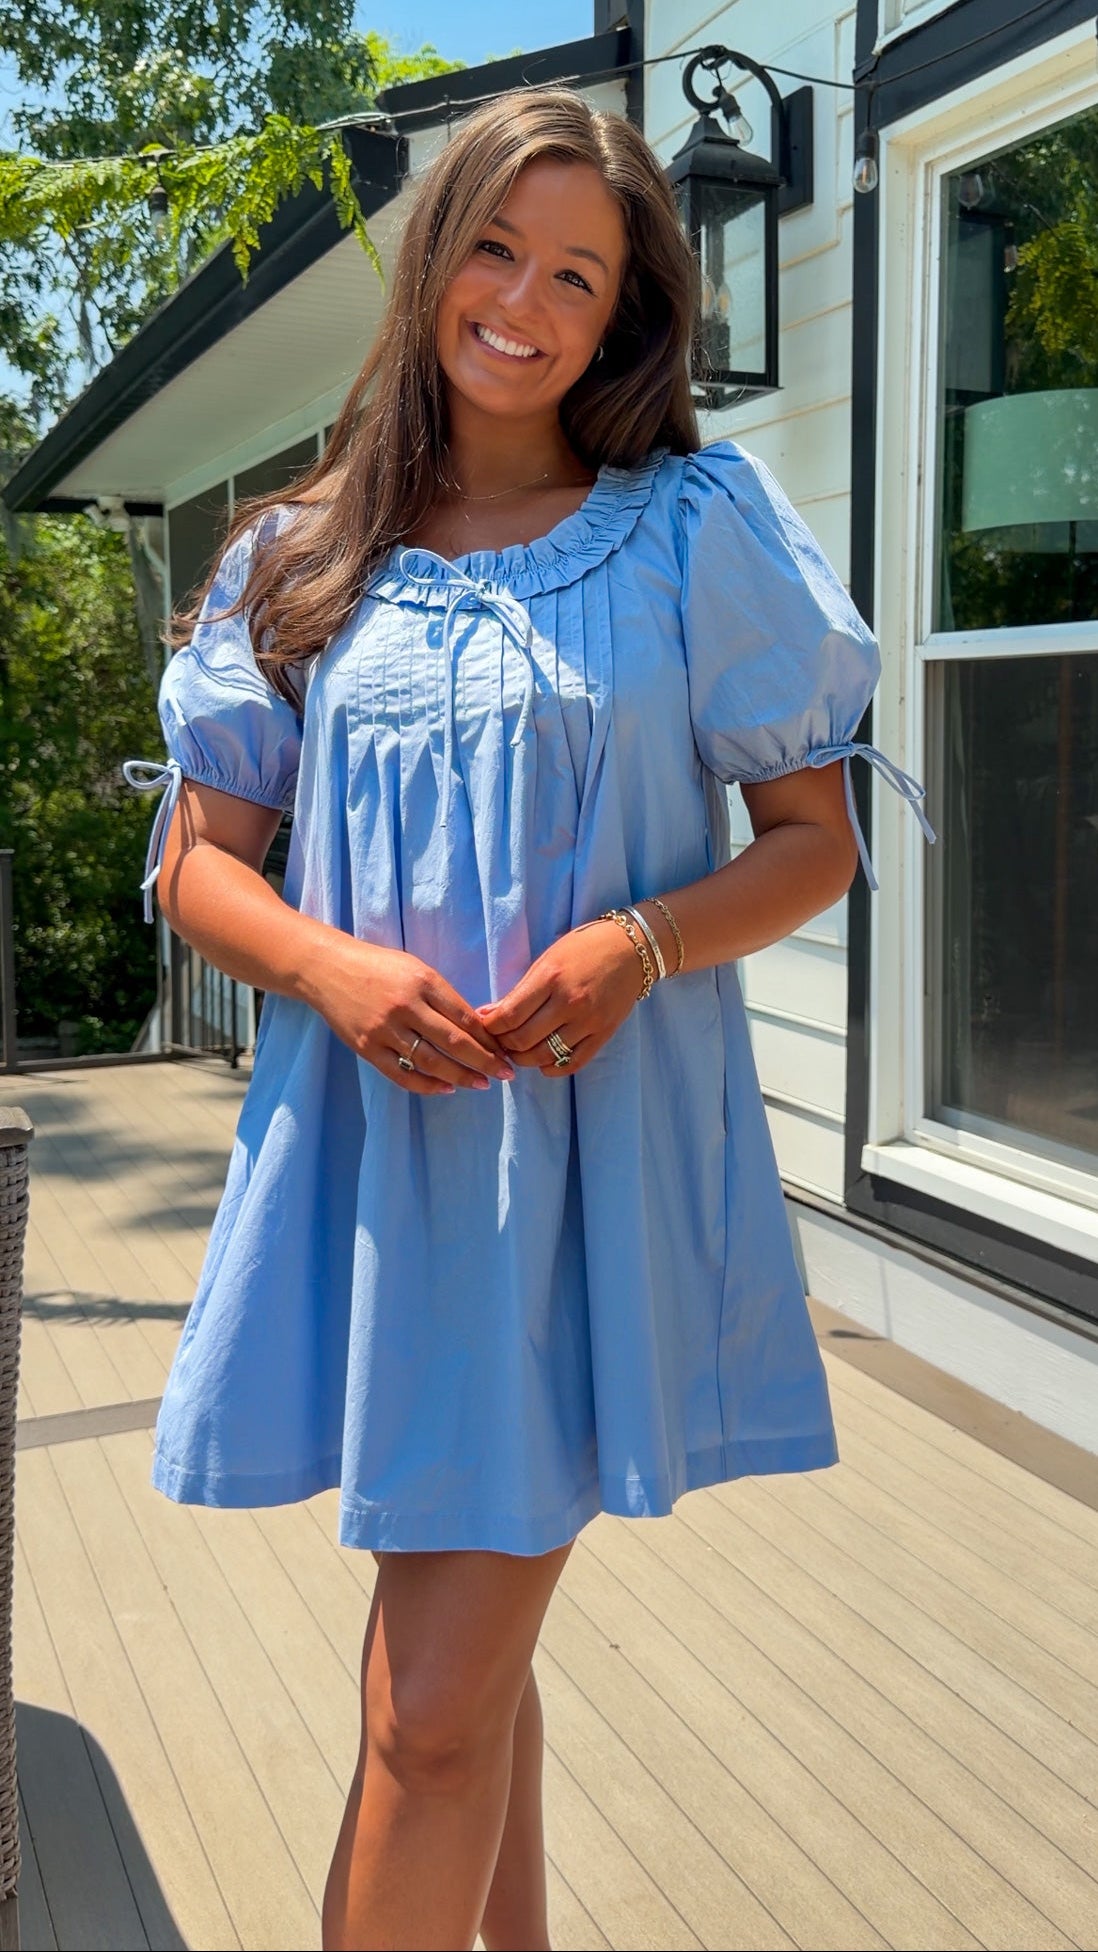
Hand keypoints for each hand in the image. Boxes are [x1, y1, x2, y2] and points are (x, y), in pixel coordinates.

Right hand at [307, 937, 515, 1095]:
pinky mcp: (366, 1048)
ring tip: (481, 1084)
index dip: (488, 1038)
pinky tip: (445, 1088)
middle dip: (485, 1061)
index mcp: (423, 982)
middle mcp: (405, 1006)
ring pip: (431, 1062)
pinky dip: (426, 1085)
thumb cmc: (378, 966)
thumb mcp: (415, 968)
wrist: (326, 968)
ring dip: (460, 1076)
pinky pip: (402, 1074)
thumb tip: (475, 1027)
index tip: (506, 1050)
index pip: (464, 1017)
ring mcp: (384, 1030)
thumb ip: (442, 996)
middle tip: (505, 1073)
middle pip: (454, 1042)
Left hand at [476, 921, 642, 1075]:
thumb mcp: (547, 959)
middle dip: (503, 1045)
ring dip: (524, 1059)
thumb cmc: (584, 948)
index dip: (490, 1027)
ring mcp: (589, 1021)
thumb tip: (489, 1015)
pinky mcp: (604, 1033)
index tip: (485, 1026)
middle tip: (499, 1041)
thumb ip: (521, 990)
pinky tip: (542, 1064)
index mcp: (551, 978)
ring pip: (545, 1055)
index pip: (509, 1015)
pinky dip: (553, 1068)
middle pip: (523, 1040)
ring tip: (517, 1052)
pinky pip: (574, 1062)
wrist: (631, 948)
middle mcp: (570, 1002)